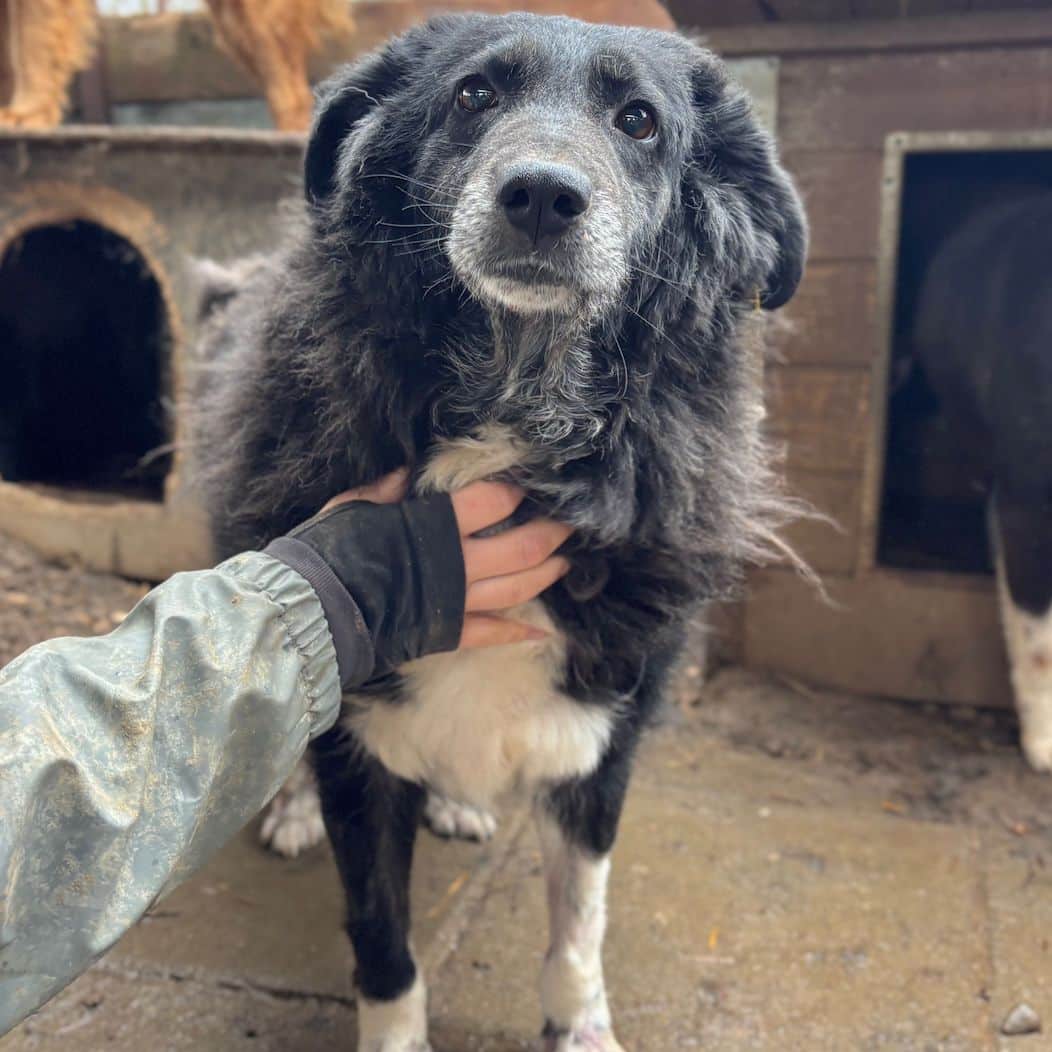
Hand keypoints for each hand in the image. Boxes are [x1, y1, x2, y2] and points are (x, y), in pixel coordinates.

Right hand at [325, 470, 571, 649]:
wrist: (310, 614)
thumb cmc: (327, 553)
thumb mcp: (353, 507)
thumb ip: (387, 490)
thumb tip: (410, 473)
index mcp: (435, 525)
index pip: (493, 501)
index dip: (516, 491)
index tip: (529, 484)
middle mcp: (458, 563)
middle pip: (522, 545)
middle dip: (551, 532)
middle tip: (569, 523)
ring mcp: (457, 601)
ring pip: (518, 588)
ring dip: (546, 574)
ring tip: (564, 563)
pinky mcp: (448, 633)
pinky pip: (492, 634)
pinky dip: (519, 633)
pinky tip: (543, 632)